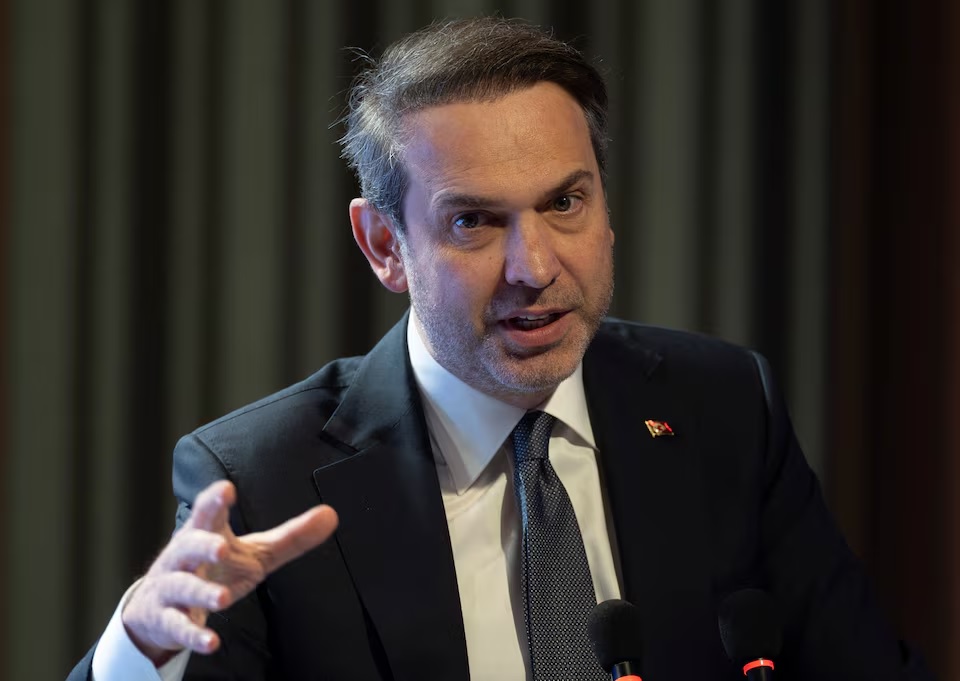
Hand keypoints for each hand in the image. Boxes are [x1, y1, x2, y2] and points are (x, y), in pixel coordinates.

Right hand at [121, 480, 338, 664]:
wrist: (158, 607)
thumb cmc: (212, 569)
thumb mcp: (253, 552)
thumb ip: (291, 536)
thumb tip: (331, 515)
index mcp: (205, 533)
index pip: (208, 512)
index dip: (215, 500)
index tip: (226, 489)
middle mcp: (184, 556)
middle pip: (189, 546)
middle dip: (203, 546)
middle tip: (222, 549)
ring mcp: (172, 587)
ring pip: (182, 587)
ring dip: (202, 592)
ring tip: (223, 599)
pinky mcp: (166, 619)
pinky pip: (179, 626)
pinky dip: (194, 635)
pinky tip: (211, 641)